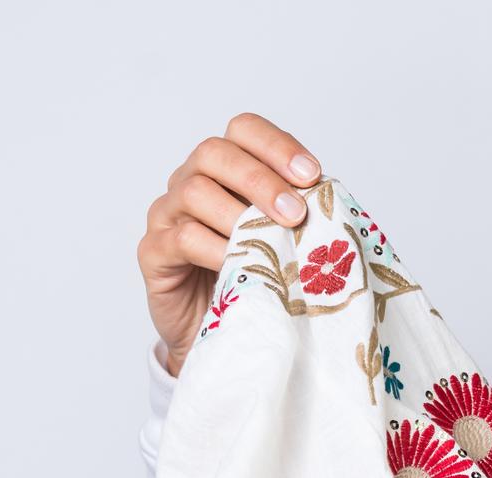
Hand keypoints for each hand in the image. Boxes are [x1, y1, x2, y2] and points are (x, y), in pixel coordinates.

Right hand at [136, 113, 322, 376]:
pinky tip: (240, 264)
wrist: (225, 332)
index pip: (243, 130)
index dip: (276, 145)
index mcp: (225, 169)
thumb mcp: (285, 241)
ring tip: (272, 243)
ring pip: (194, 192)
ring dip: (239, 215)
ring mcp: (168, 215)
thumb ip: (300, 216)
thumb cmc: (258, 279)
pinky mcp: (155, 252)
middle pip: (214, 153)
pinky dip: (215, 248)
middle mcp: (190, 181)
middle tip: (295, 213)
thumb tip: (336, 205)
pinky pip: (182, 238)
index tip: (312, 174)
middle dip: (260, 180)